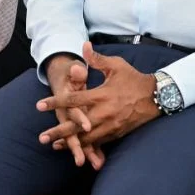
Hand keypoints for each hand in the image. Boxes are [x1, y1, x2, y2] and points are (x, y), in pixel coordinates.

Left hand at [38, 42, 159, 147]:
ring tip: (53, 146)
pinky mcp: (116, 133)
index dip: (55, 103)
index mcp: (101, 94)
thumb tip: (83, 45)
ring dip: (69, 142)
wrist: (155, 97)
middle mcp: (104, 112)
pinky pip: (98, 142)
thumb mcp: (116, 65)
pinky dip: (86, 145)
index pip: (73, 99)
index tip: (39, 106)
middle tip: (42, 138)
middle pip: (76, 125)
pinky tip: (76, 148)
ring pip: (86, 137)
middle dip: (58, 131)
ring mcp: (110, 125)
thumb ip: (97, 59)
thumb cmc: (133, 79)